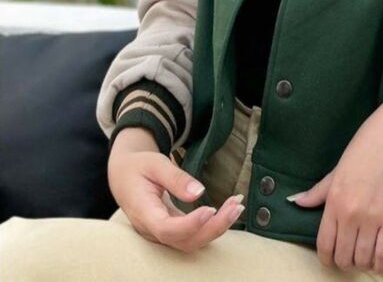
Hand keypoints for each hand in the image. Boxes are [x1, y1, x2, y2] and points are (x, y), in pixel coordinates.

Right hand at [108, 129, 244, 252]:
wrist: (123, 175)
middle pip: (184, 241)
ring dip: (217, 227)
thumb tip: (199, 192)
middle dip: (213, 228)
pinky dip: (212, 225)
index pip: (166, 228)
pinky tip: (228, 210)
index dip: (190, 224)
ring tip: (237, 206)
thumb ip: (175, 177)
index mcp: (143, 211)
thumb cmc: (138, 166)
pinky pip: (192, 235)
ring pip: (191, 242)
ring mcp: (161, 233)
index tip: (210, 209)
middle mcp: (151, 229)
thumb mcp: (154, 163)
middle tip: (235, 206)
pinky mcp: (171, 231)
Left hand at [287, 97, 382, 273]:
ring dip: (361, 263)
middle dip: (343, 261)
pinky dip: (380, 264)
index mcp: (334, 201)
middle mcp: (351, 214)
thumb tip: (296, 202)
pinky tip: (377, 262)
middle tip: (347, 256)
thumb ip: (318, 191)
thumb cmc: (364, 147)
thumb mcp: (337, 169)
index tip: (329, 259)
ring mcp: (372, 218)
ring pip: (363, 258)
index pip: (324, 243)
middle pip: (343, 255)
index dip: (325, 258)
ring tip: (361, 258)